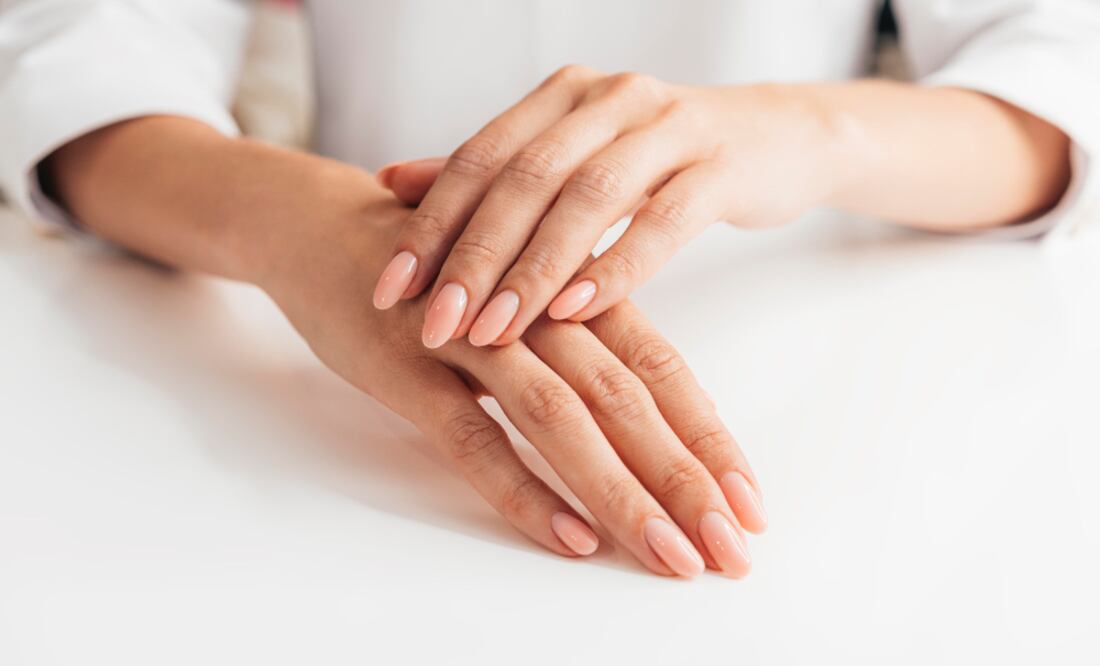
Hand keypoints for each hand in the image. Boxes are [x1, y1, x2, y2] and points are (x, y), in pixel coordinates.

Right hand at [263, 189, 766, 577]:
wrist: (322, 222)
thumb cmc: (439, 271)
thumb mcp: (522, 297)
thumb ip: (581, 349)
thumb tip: (648, 429)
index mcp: (572, 291)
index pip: (660, 369)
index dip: (709, 438)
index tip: (752, 505)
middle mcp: (535, 311)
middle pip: (626, 399)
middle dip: (685, 478)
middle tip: (731, 549)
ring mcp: (469, 337)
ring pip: (560, 418)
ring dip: (621, 491)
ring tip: (670, 555)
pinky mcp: (406, 367)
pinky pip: (472, 437)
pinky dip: (523, 489)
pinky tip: (569, 538)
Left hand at [371, 66, 842, 347]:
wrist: (776, 139)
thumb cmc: (658, 161)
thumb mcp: (571, 157)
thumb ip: (490, 171)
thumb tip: (391, 181)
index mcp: (561, 95)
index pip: (480, 158)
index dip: (430, 224)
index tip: (388, 288)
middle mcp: (608, 98)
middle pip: (524, 180)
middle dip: (473, 257)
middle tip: (435, 326)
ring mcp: (668, 127)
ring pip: (586, 200)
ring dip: (533, 271)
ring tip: (493, 330)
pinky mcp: (720, 167)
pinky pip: (661, 220)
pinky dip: (615, 267)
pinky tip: (574, 311)